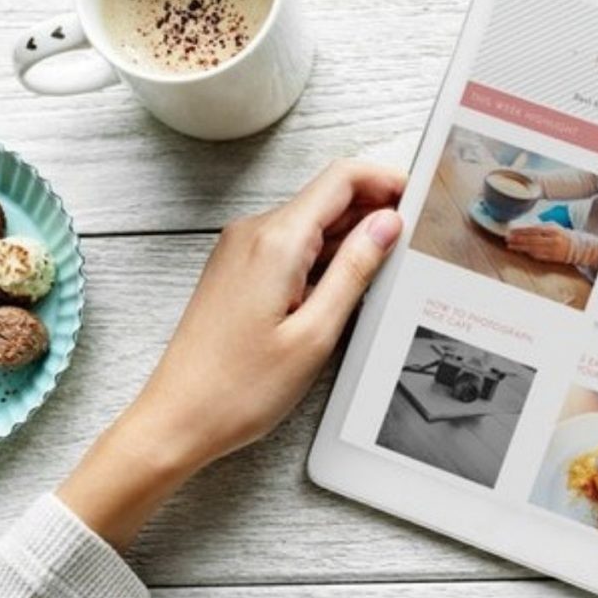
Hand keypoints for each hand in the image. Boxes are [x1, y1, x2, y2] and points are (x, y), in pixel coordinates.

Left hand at [57, 160, 405, 549]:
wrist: (177, 418)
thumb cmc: (239, 387)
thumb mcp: (316, 333)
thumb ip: (355, 270)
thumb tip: (387, 225)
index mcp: (277, 240)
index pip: (342, 179)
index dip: (386, 181)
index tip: (420, 198)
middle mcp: (254, 233)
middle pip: (328, 197)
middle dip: (374, 211)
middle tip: (414, 242)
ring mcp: (241, 250)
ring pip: (310, 223)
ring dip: (349, 237)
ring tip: (385, 271)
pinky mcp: (237, 270)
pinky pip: (290, 246)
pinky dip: (322, 256)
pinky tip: (343, 287)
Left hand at [506, 225, 573, 262]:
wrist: (576, 247)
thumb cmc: (561, 234)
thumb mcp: (552, 226)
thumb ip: (539, 226)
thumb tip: (522, 227)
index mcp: (552, 229)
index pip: (533, 229)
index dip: (521, 230)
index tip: (511, 231)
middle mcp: (552, 239)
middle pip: (531, 239)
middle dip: (518, 239)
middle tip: (507, 239)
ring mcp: (552, 249)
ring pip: (532, 249)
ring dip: (520, 247)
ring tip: (510, 245)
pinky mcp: (552, 258)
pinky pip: (537, 256)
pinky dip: (528, 253)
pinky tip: (521, 251)